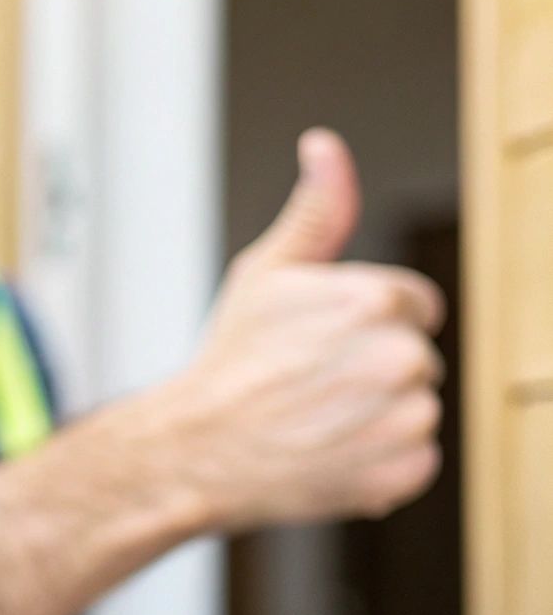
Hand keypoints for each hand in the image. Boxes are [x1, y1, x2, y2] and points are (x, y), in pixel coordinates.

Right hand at [152, 128, 445, 529]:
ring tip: (317, 418)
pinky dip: (379, 460)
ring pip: (417, 406)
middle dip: (372, 366)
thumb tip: (325, 145)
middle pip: (415, 356)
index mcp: (372, 299)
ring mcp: (405, 419)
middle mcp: (400, 357)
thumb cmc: (229, 360)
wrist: (197, 447)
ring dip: (378, 415)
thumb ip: (317, 209)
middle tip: (310, 381)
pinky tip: (330, 452)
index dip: (362, 320)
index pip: (412, 305)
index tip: (318, 340)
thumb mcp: (265, 272)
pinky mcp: (404, 470)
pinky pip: (414, 457)